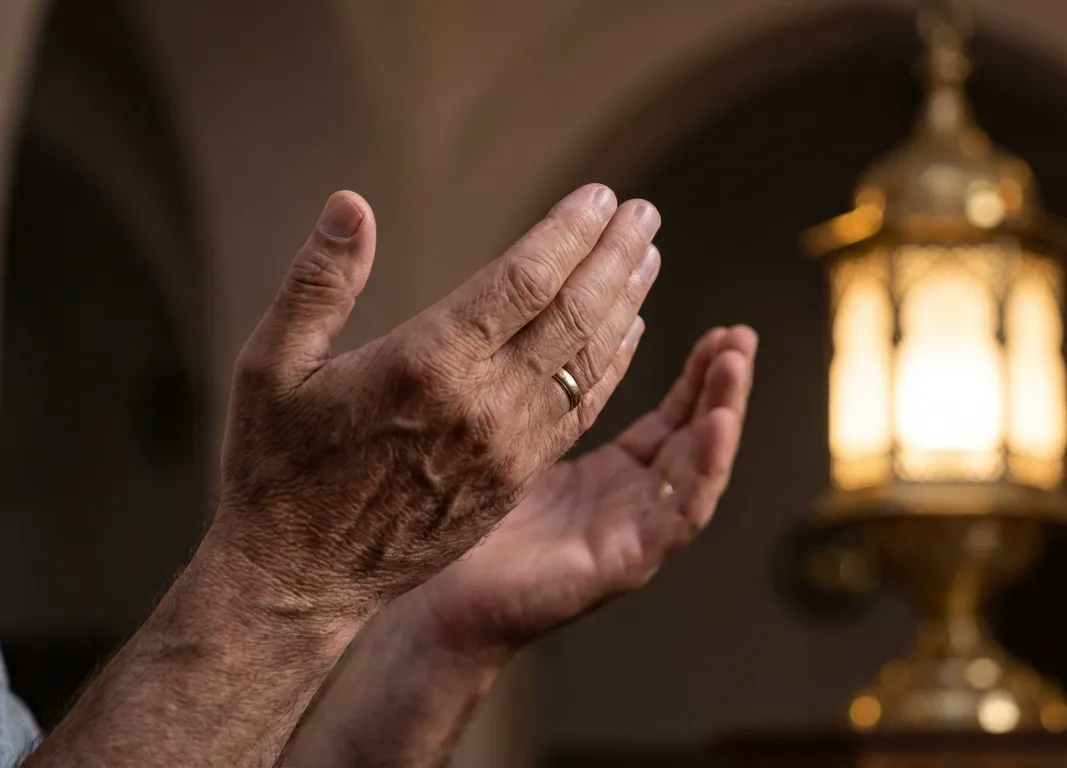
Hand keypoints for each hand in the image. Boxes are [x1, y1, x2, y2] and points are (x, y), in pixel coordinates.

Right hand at [209, 184, 662, 621]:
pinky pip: (580, 410)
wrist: (300, 579)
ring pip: (588, 362)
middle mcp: (482, 404)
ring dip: (625, 304)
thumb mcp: (271, 365)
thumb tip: (352, 203)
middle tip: (645, 214)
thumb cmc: (276, 468)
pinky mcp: (516, 480)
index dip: (569, 233)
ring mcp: (508, 447)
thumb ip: (319, 282)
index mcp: (427, 364)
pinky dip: (610, 365)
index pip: (524, 280)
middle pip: (573, 313)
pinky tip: (627, 333)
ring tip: (647, 258)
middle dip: (615, 257)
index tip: (600, 197)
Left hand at [415, 325, 756, 648]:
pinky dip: (705, 469)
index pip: (673, 420)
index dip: (698, 376)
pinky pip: (680, 514)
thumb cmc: (476, 531)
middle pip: (697, 439)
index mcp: (615, 479)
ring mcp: (635, 536)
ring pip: (700, 472)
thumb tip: (556, 338)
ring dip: (724, 416)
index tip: (719, 331)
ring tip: (735, 366)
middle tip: (742, 336)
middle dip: (723, 386)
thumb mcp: (525, 452)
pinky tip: (718, 426)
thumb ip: (552, 408)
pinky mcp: (626, 563)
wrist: (445, 606)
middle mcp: (635, 506)